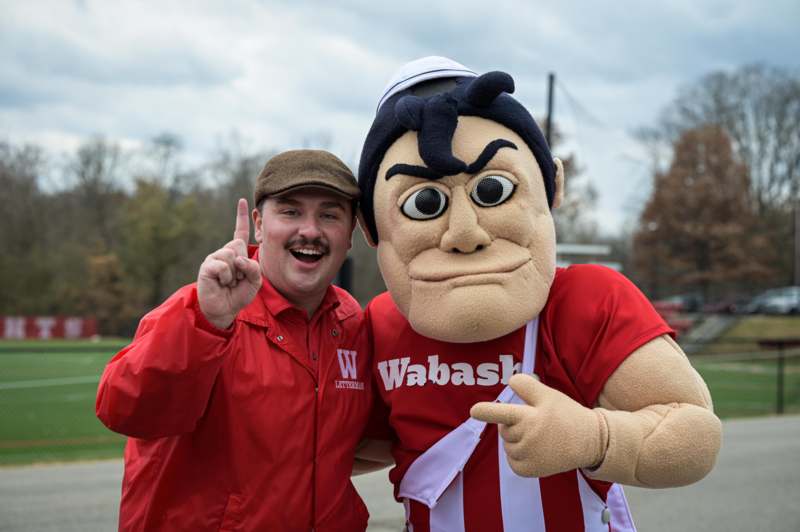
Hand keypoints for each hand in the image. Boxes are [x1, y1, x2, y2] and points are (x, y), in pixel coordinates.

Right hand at [197, 198, 262, 328]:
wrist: (224, 310)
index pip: (240, 232)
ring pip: (231, 255)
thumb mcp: (254, 282)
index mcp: (237, 254)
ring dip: (234, 274)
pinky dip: (226, 277)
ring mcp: (214, 258)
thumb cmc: (238, 295)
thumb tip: (239, 258)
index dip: (242, 217)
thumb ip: (253, 268)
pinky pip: (223, 266)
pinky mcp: (207, 266)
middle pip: (238, 245)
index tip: (243, 200)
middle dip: (243, 265)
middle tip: (236, 279)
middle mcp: (224, 252)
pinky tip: (221, 283)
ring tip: (228, 283)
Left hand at [470, 374, 605, 477]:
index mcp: (530, 417)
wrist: (589, 441)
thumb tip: (510, 381)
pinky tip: (535, 450)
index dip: (486, 411)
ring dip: (516, 440)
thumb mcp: (549, 395)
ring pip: (507, 444)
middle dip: (513, 424)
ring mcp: (528, 456)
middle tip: (537, 422)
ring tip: (539, 437)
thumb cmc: (566, 414)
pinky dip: (518, 455)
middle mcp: (528, 438)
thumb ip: (527, 385)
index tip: (473, 411)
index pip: (503, 412)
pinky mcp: (529, 470)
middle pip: (504, 428)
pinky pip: (511, 460)